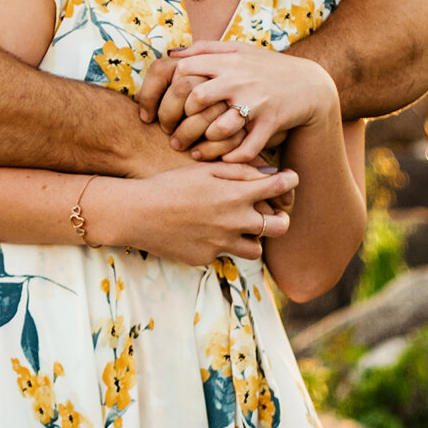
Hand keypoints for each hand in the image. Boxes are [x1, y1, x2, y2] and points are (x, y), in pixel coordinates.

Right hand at [91, 162, 298, 264]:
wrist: (138, 213)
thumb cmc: (170, 184)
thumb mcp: (204, 168)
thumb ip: (239, 171)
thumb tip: (268, 174)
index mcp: (236, 195)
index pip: (279, 188)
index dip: (289, 181)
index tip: (288, 179)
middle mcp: (235, 223)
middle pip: (279, 227)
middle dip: (281, 218)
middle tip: (273, 213)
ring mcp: (221, 244)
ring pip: (256, 250)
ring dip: (253, 238)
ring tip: (240, 227)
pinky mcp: (206, 258)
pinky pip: (223, 254)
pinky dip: (220, 244)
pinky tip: (203, 232)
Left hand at [139, 40, 339, 165]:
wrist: (310, 85)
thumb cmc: (268, 68)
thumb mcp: (239, 50)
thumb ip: (206, 49)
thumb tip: (172, 54)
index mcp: (227, 61)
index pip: (184, 70)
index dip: (166, 91)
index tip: (161, 110)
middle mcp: (240, 79)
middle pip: (196, 98)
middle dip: (181, 121)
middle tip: (172, 135)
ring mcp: (256, 101)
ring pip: (219, 127)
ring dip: (204, 142)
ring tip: (194, 151)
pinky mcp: (271, 122)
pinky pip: (246, 147)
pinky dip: (232, 158)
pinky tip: (223, 160)